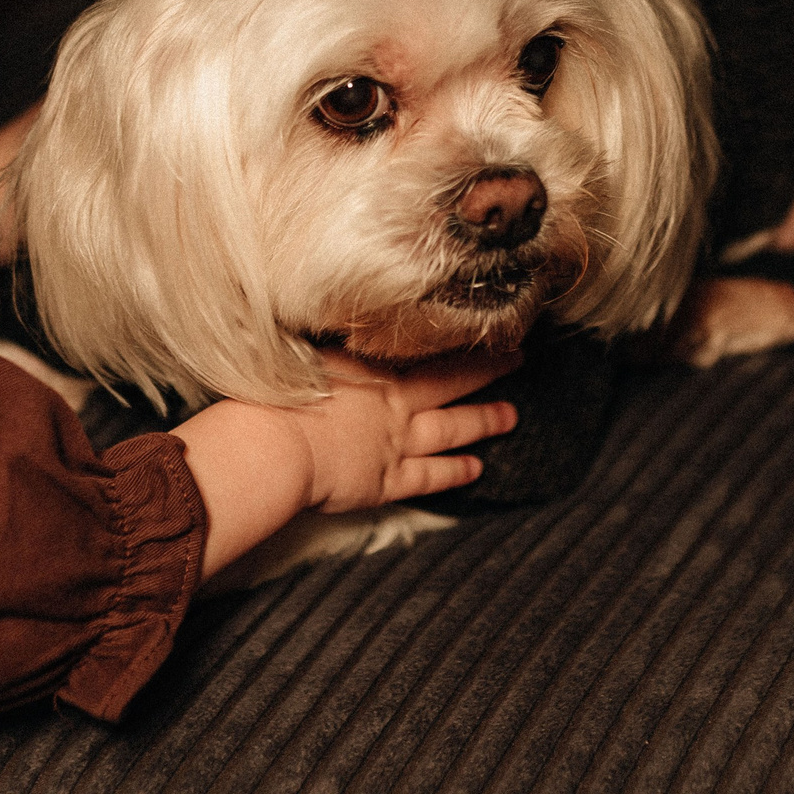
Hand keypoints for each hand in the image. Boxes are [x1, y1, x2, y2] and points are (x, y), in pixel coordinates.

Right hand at [172, 347, 518, 578]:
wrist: (274, 444)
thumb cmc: (275, 395)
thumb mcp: (298, 352)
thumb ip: (326, 340)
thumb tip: (334, 312)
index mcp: (370, 367)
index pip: (423, 348)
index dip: (457, 340)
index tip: (487, 327)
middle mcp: (391, 401)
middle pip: (449, 381)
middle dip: (486, 370)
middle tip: (518, 359)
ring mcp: (393, 441)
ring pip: (451, 429)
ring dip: (483, 421)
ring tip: (512, 416)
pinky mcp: (385, 480)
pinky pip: (429, 476)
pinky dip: (455, 472)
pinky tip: (476, 469)